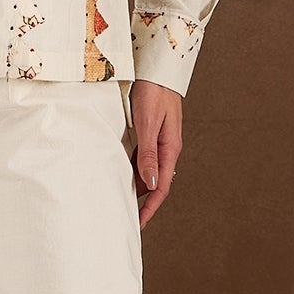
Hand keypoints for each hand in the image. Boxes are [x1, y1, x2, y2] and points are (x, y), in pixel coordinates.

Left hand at [129, 80, 182, 226]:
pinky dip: (135, 170)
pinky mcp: (152, 133)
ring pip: (150, 171)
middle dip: (145, 202)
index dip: (150, 208)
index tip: (139, 223)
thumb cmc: (153, 92)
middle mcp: (167, 148)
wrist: (157, 70)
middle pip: (157, 183)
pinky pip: (144, 158)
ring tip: (123, 200)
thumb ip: (149, 153)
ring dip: (139, 187)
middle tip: (128, 218)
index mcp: (170, 148)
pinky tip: (124, 174)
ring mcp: (160, 141)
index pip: (162, 186)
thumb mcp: (148, 123)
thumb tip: (152, 183)